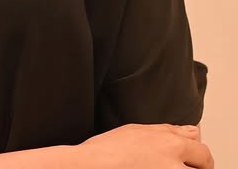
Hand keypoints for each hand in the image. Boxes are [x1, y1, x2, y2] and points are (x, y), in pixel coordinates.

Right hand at [74, 123, 213, 167]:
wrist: (91, 167)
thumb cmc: (108, 150)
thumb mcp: (138, 130)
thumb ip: (168, 130)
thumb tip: (192, 131)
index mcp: (170, 143)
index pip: (202, 152)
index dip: (200, 158)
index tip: (195, 162)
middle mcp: (174, 164)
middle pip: (203, 167)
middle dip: (197, 168)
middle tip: (179, 167)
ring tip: (162, 168)